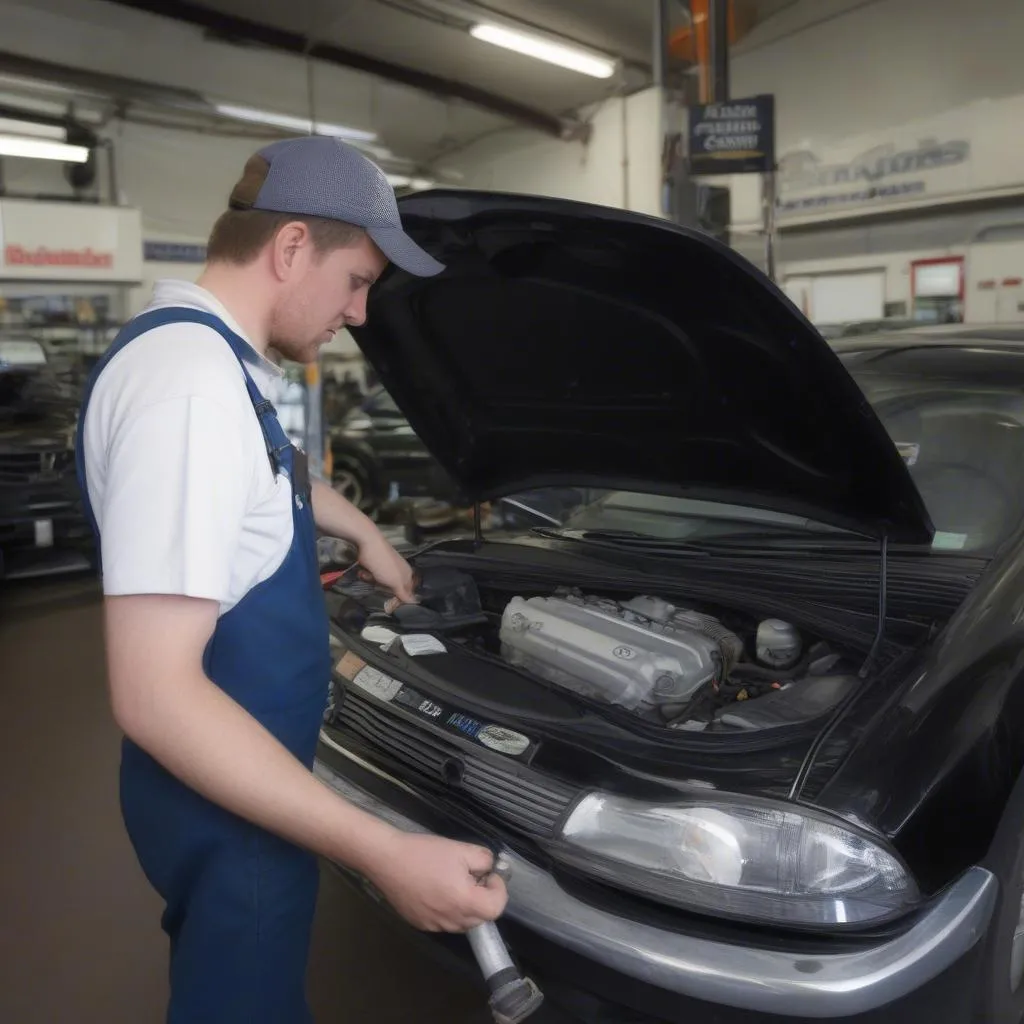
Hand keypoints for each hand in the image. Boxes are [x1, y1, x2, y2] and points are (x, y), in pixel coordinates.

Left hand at [357, 532, 416, 603]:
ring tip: (368, 575)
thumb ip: (404, 593)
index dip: (398, 599)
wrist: (368, 543)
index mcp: (407, 574)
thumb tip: (414, 603)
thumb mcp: (395, 582)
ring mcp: (387, 567)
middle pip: (392, 589)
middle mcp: (399, 571)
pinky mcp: (376, 564)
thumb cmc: (383, 563)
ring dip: (372, 581)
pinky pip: (372, 576)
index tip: (390, 604)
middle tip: (377, 585)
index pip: (407, 593)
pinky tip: (364, 571)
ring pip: (380, 583)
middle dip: (382, 589)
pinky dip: (367, 575)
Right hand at [366, 833, 508, 931]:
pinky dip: (449, 910)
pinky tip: (437, 890)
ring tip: (454, 882)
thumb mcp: (460, 849)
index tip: (489, 874)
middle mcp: (450, 920)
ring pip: (463, 923)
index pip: (496, 908)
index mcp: (463, 901)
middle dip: (483, 898)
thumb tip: (490, 869)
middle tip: (473, 876)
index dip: (498, 890)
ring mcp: (434, 926)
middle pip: (481, 918)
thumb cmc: (424, 852)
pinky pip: (444, 923)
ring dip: (467, 906)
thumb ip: (484, 859)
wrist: (387, 859)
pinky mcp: (421, 925)